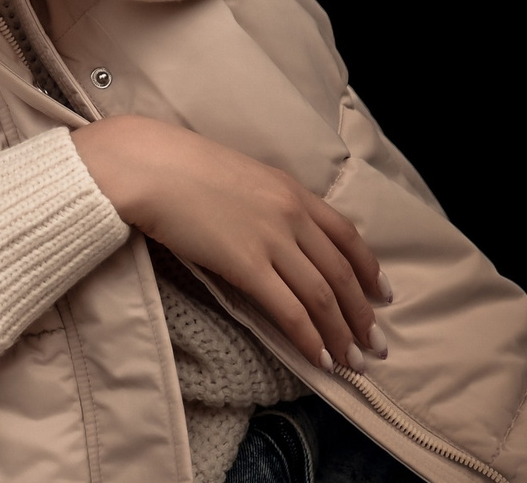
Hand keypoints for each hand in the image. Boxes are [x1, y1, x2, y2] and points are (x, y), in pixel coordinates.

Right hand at [71, 116, 389, 370]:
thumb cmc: (178, 165)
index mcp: (290, 189)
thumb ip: (265, 201)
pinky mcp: (246, 265)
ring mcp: (271, 240)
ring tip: (353, 361)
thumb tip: (274, 231)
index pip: (346, 235)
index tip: (381, 295)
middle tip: (375, 344)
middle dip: (362, 314)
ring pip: (322, 297)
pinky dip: (308, 338)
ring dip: (341, 334)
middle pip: (340, 273)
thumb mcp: (238, 174)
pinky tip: (317, 358)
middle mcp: (290, 214)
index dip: (369, 269)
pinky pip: (289, 310)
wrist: (146, 166)